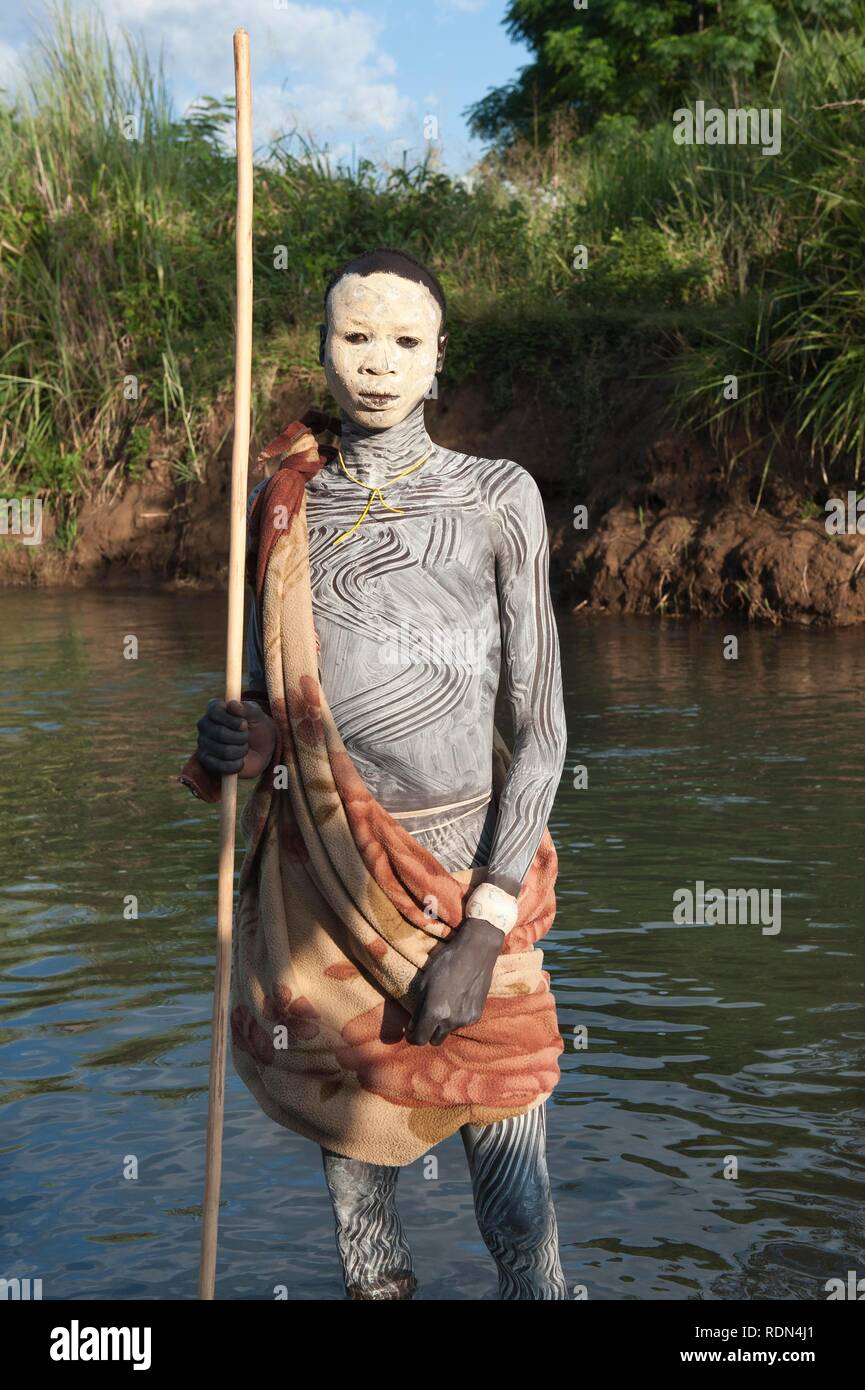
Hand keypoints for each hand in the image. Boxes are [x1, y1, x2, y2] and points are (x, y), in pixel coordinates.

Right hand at [196, 698, 275, 777]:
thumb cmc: (257, 727)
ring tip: (244, 748)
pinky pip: (221, 766)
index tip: (244, 724)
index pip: (214, 711)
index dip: (232, 720)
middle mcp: (204, 724)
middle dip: (241, 738)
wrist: (261, 749)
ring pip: (224, 751)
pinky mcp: (206, 761)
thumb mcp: (257, 714)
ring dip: (241, 751)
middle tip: (246, 737)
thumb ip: (246, 708)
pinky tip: (240, 761)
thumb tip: (232, 704)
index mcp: (214, 709)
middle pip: (220, 733)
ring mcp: (203, 743)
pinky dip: (236, 765)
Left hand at [406, 917, 502, 1046]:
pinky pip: (461, 1024)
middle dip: (428, 1033)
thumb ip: (417, 1008)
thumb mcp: (424, 982)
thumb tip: (413, 1026)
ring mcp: (466, 1020)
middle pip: (434, 1041)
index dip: (412, 1037)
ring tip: (445, 1003)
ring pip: (448, 1032)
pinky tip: (458, 999)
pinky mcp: (476, 1015)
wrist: (476, 952)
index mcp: (435, 1012)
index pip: (419, 1040)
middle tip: (426, 1018)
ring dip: (443, 1024)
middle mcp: (451, 1021)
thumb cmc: (446, 963)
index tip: (411, 1031)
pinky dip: (457, 1017)